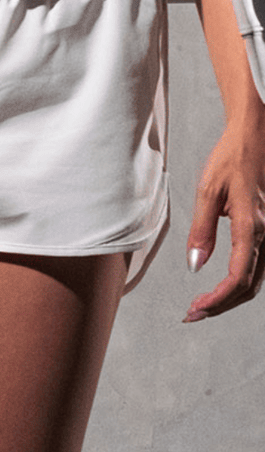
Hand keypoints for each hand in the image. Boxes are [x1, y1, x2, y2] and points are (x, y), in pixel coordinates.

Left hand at [183, 116, 264, 319]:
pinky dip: (240, 281)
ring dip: (230, 296)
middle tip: (192, 314)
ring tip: (202, 305)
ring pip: (256, 278)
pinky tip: (221, 286)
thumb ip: (201, 230)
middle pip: (249, 285)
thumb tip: (195, 265)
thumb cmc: (230, 159)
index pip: (238, 277)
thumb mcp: (207, 190)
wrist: (255, 137)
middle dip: (221, 304)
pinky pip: (258, 265)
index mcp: (252, 225)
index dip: (217, 299)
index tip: (195, 310)